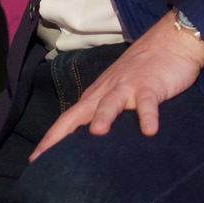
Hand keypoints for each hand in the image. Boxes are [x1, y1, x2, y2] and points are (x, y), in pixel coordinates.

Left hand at [28, 12, 203, 160]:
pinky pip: (148, 103)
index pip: (67, 119)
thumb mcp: (118, 94)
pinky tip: (150, 131)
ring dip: (104, 116)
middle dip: (61, 134)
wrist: (167, 42)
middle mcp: (105, 92)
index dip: (51, 138)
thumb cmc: (141, 73)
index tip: (35, 160)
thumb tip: (95, 144)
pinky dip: (148, 116)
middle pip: (78, 113)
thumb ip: (107, 114)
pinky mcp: (150, 86)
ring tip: (97, 133)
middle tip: (48, 156)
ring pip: (110, 103)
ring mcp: (127, 87)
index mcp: (95, 96)